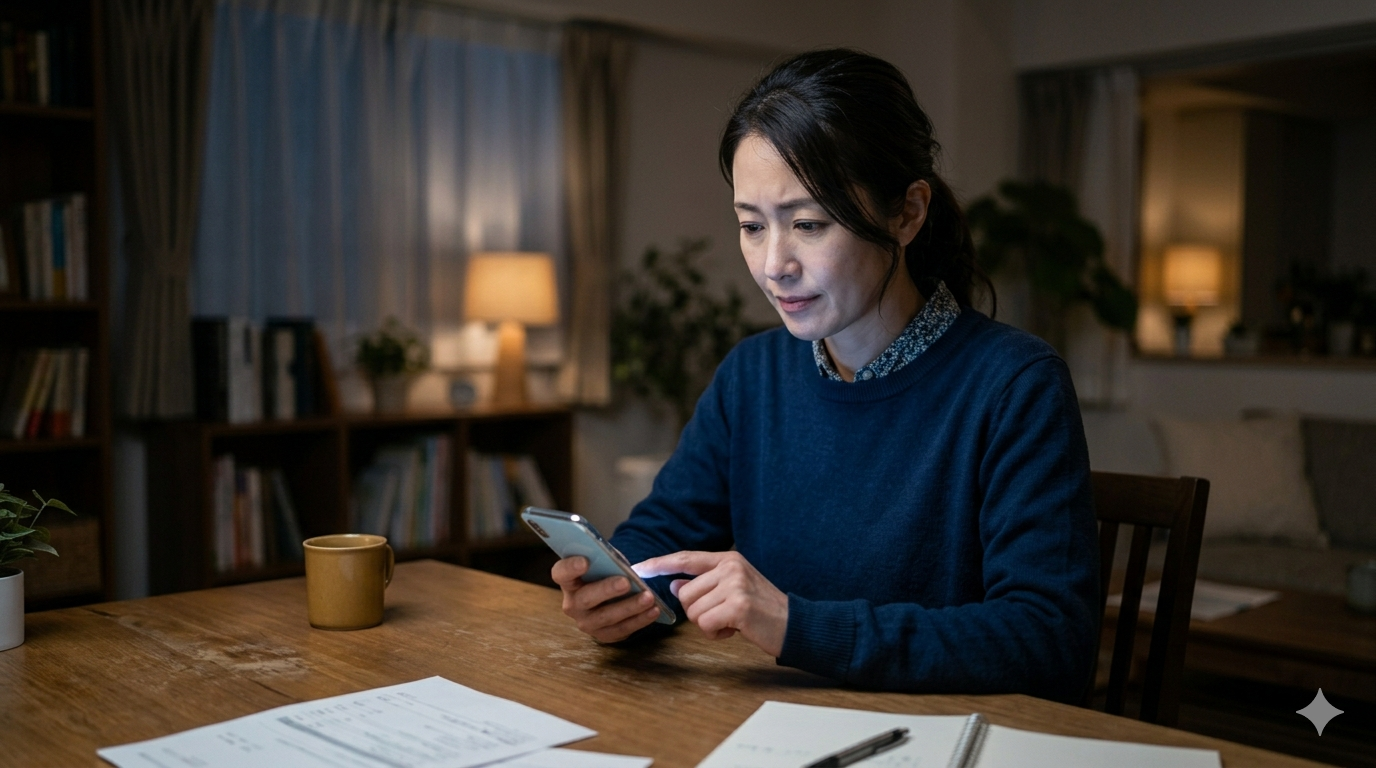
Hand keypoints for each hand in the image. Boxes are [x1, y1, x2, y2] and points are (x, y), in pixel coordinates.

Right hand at [550, 556, 660, 642]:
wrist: (610, 597)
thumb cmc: (605, 574)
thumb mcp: (603, 563)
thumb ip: (606, 559)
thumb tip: (617, 560)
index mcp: (568, 581)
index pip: (561, 573)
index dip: (570, 567)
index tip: (585, 561)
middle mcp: (572, 604)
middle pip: (586, 598)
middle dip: (607, 590)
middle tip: (626, 582)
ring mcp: (586, 623)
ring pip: (607, 617)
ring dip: (629, 607)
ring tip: (648, 597)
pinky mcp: (603, 635)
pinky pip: (622, 629)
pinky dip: (640, 620)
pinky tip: (654, 611)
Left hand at [634, 551, 787, 657]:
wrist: (794, 624)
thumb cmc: (761, 609)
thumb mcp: (733, 588)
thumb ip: (705, 584)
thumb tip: (674, 585)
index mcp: (727, 559)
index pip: (685, 558)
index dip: (660, 563)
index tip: (639, 567)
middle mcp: (730, 567)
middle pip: (685, 593)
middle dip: (697, 612)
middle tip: (722, 615)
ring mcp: (735, 585)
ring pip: (693, 611)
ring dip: (708, 624)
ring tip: (731, 622)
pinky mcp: (738, 606)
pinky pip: (706, 624)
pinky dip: (716, 634)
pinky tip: (735, 630)